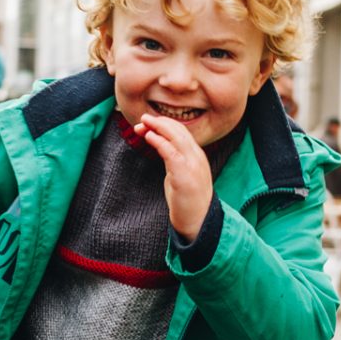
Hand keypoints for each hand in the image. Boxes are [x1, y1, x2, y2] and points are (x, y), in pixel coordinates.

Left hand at [137, 113, 213, 237]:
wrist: (198, 220)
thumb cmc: (187, 200)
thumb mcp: (180, 175)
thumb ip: (173, 160)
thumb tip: (161, 147)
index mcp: (196, 156)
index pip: (182, 132)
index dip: (164, 124)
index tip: (147, 124)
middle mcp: (197, 156)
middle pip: (179, 130)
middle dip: (159, 122)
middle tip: (142, 119)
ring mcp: (192, 164)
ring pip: (176, 137)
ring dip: (158, 127)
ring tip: (143, 123)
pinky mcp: (184, 174)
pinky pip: (171, 152)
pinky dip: (159, 141)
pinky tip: (149, 137)